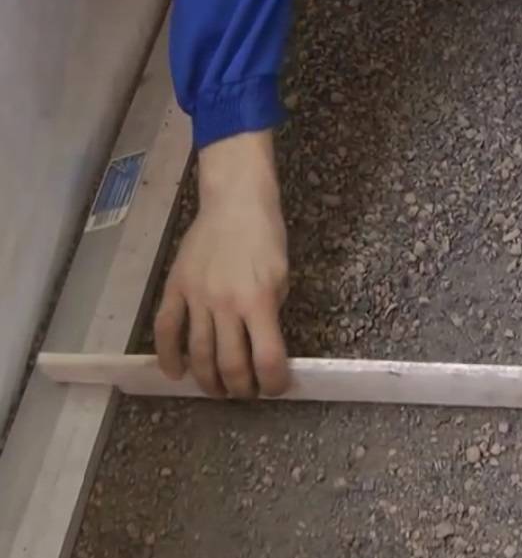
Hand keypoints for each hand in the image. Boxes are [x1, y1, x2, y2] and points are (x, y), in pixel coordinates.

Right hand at [153, 131, 291, 397]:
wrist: (235, 203)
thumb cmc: (266, 238)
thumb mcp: (282, 277)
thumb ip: (271, 313)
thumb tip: (264, 346)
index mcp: (259, 302)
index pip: (267, 358)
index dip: (273, 382)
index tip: (276, 388)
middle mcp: (225, 305)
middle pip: (230, 364)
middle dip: (240, 387)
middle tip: (246, 393)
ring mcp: (196, 297)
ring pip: (197, 354)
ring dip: (208, 380)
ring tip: (218, 390)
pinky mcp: (174, 288)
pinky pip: (166, 329)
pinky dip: (168, 356)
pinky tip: (175, 373)